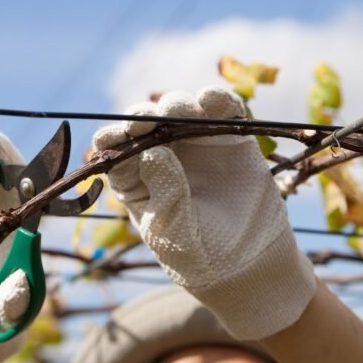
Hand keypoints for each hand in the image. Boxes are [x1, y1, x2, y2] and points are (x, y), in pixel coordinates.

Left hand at [92, 86, 315, 339]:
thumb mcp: (174, 233)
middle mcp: (160, 154)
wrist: (248, 264)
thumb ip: (166, 193)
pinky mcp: (229, 137)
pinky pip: (220, 110)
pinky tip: (209, 99)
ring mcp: (194, 142)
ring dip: (176, 105)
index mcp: (134, 178)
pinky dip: (215, 99)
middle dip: (144, 115)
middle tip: (151, 119)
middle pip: (144, 122)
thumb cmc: (198, 255)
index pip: (114, 148)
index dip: (114, 136)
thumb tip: (153, 151)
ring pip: (179, 109)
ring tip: (182, 112)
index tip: (122, 133)